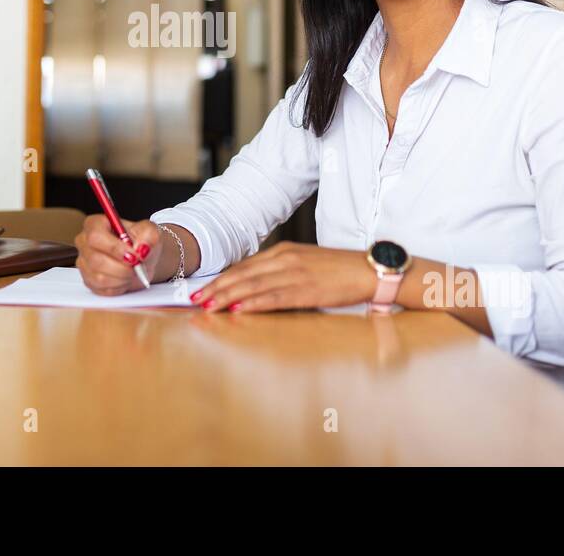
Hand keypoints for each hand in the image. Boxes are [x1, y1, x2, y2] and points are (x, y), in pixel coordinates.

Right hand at [74, 214, 164, 294]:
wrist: (143, 258)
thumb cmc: (142, 241)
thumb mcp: (151, 231)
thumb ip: (149, 236)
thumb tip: (142, 248)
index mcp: (95, 224)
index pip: (95, 236)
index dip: (114, 248)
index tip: (133, 256)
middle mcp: (84, 243)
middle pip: (96, 259)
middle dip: (121, 267)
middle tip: (136, 266)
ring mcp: (84, 263)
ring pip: (99, 277)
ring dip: (122, 277)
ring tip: (133, 271)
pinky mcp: (89, 280)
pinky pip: (102, 289)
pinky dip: (119, 286)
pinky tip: (126, 278)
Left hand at [188, 242, 377, 312]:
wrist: (368, 270)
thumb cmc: (338, 269)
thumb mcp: (305, 263)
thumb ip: (280, 270)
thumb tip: (255, 285)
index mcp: (283, 251)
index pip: (244, 266)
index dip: (221, 278)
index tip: (202, 289)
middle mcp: (285, 259)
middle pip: (243, 275)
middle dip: (216, 288)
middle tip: (195, 300)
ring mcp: (295, 274)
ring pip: (253, 286)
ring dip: (227, 297)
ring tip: (208, 306)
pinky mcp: (306, 290)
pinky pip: (274, 298)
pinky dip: (254, 304)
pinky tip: (239, 310)